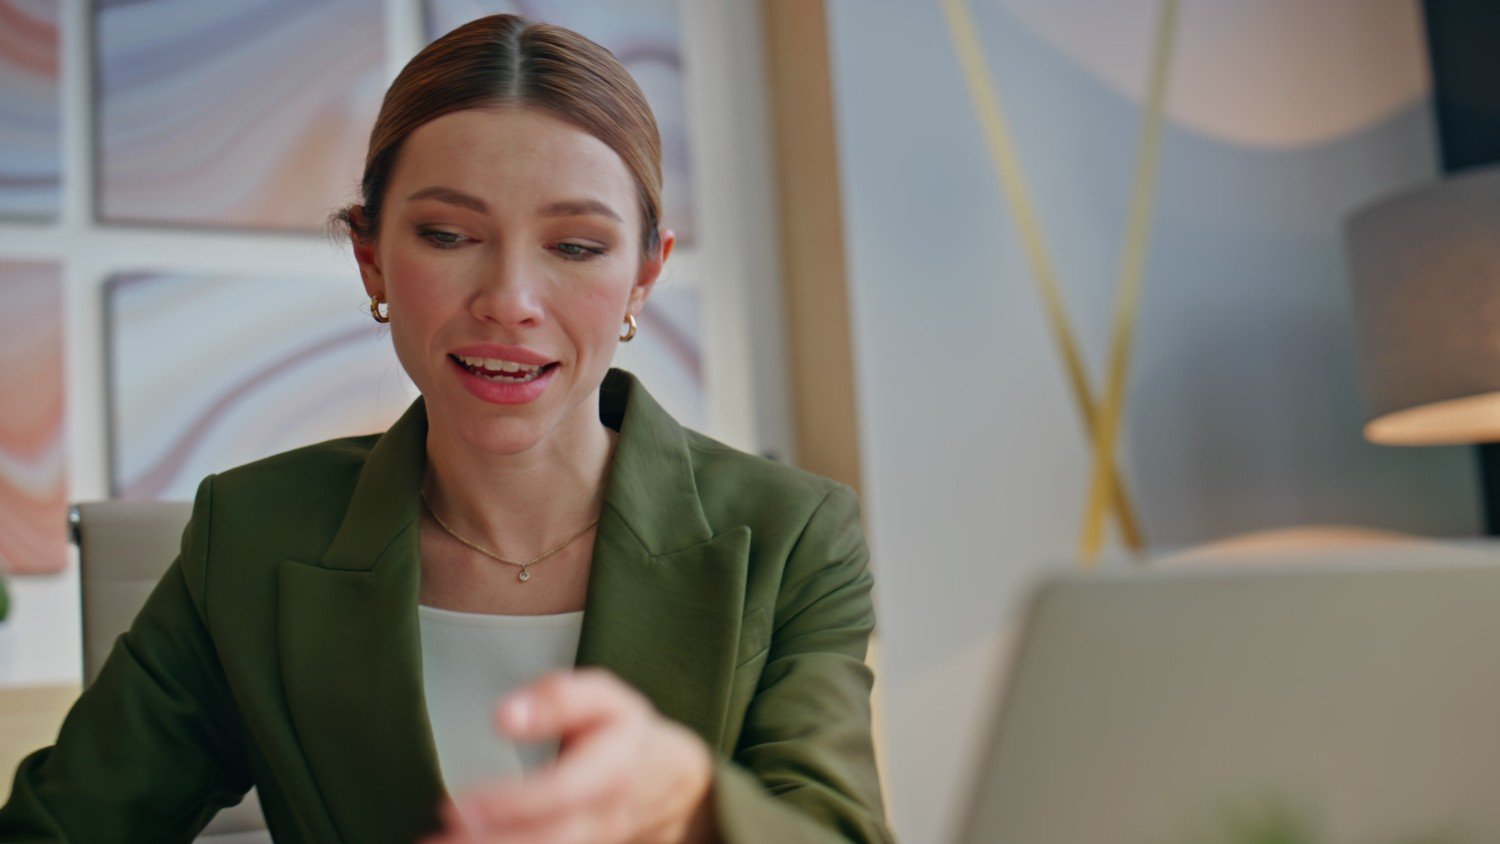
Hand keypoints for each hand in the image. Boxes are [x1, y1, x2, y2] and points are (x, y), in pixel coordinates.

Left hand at [421, 667, 717, 843]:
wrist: (666, 783)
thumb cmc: (621, 732)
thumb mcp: (603, 697)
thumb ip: (558, 697)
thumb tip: (504, 715)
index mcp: (614, 768)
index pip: (563, 791)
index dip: (510, 801)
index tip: (454, 804)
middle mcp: (606, 818)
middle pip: (552, 840)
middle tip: (432, 838)